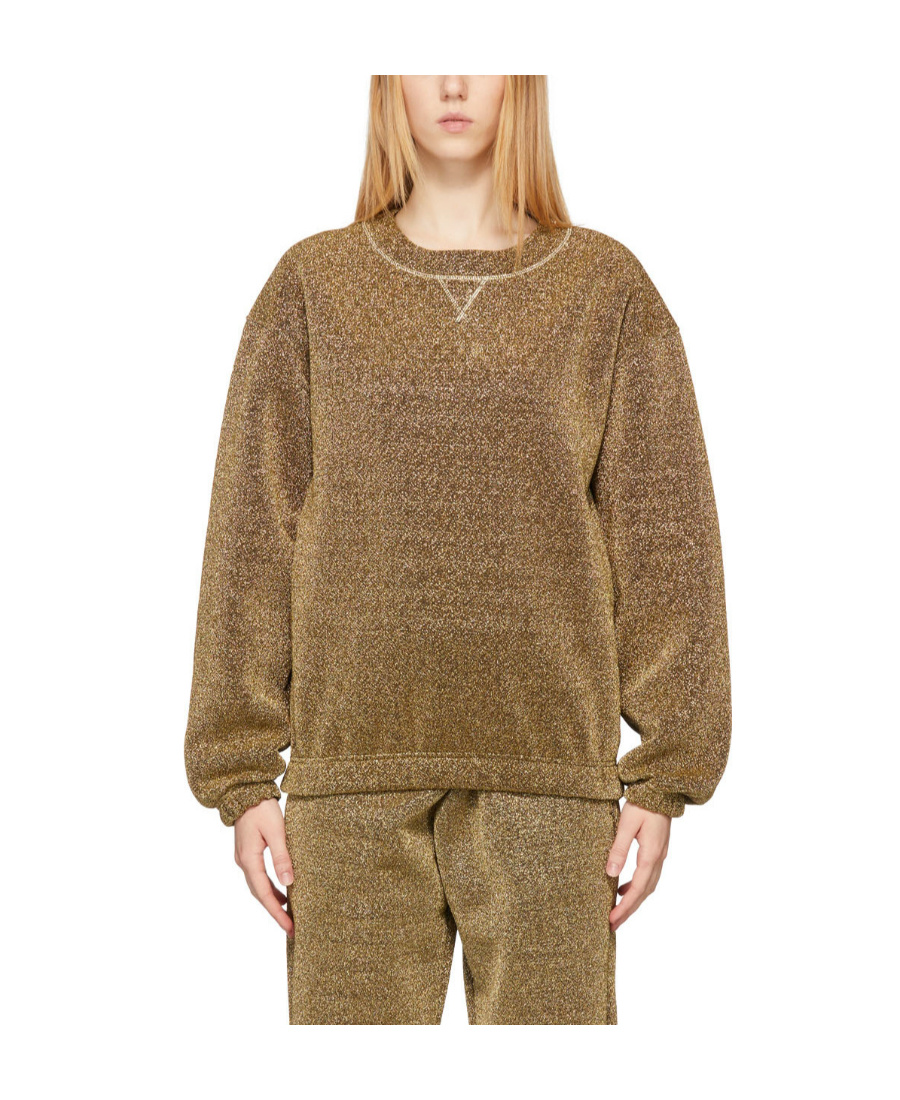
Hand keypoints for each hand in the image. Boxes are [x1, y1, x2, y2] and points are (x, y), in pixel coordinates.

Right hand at [233, 798, 294, 935]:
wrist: (245, 791)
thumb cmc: (261, 809)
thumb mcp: (276, 832)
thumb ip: (282, 857)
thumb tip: (288, 884)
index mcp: (249, 860)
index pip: (264, 894)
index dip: (277, 913)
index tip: (290, 928)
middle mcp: (243, 862)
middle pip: (259, 895)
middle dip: (275, 912)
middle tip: (292, 928)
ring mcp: (244, 858)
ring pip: (258, 886)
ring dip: (272, 900)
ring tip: (289, 913)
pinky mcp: (248, 852)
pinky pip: (258, 877)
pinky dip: (269, 887)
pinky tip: (282, 890)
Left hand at [605, 801, 670, 929]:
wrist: (661, 789)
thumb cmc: (642, 804)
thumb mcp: (626, 825)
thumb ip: (619, 848)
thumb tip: (610, 873)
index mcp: (651, 855)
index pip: (638, 889)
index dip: (625, 907)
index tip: (611, 920)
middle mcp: (659, 859)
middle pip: (645, 893)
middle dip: (629, 910)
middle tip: (612, 925)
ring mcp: (660, 855)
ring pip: (648, 886)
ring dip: (633, 900)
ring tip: (616, 910)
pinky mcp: (658, 850)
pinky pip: (648, 876)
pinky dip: (636, 886)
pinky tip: (622, 886)